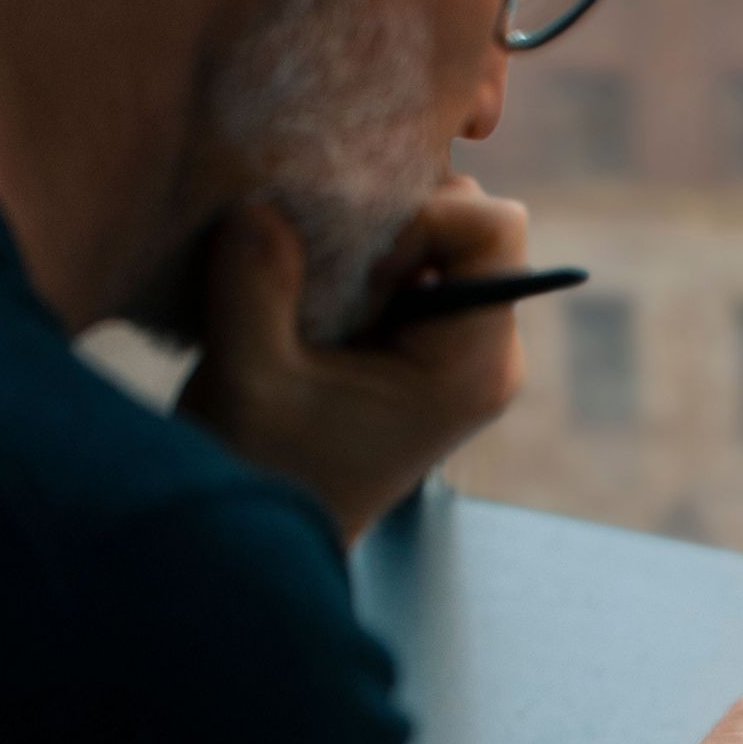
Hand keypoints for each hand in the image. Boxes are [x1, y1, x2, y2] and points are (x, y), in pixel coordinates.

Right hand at [175, 178, 529, 544]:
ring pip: (439, 240)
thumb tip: (265, 204)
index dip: (421, 218)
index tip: (356, 267)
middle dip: (398, 224)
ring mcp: (460, 354)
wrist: (267, 539)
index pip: (494, 228)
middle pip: (473, 225)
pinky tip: (317, 305)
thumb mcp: (248, 374)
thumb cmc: (264, 468)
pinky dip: (364, 264)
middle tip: (328, 272)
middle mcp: (487, 355)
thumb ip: (257, 280)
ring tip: (317, 292)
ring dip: (374, 244)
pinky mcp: (426, 352)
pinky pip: (413, 269)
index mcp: (473, 365)